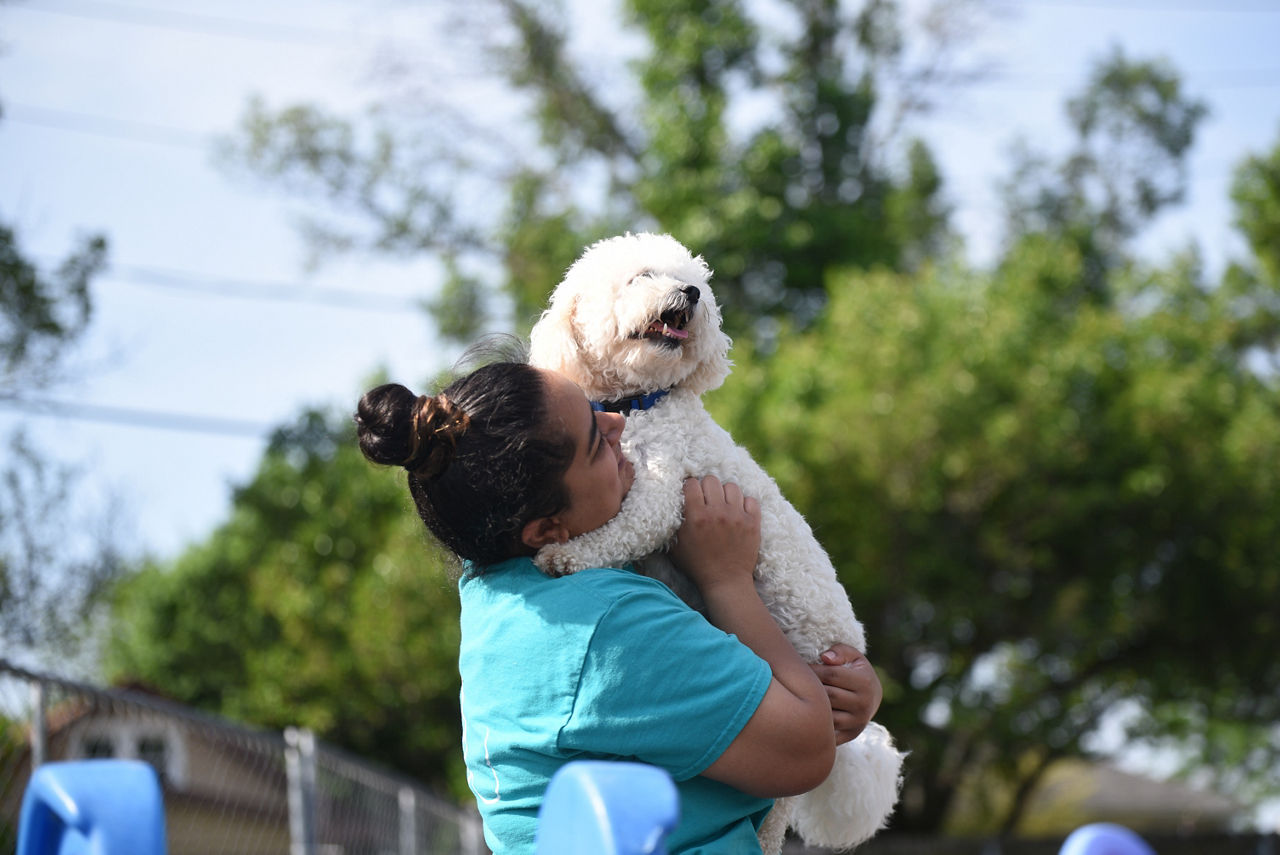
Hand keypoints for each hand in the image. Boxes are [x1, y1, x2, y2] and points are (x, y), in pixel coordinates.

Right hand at [669, 476, 760, 594]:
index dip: (689, 488)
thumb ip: (671, 523)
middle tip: (706, 499)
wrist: (726, 581)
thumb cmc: (697, 565)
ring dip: (725, 494)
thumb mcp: (675, 546)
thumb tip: (668, 502)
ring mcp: (737, 516)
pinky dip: (744, 503)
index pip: (691, 484)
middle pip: (711, 480)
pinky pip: (750, 499)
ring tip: (722, 504)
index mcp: (696, 516)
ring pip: (731, 486)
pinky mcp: (753, 522)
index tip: (691, 495)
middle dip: (706, 487)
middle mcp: (717, 512)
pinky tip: (737, 512)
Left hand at [810, 644, 882, 744]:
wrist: (872, 697)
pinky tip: (806, 716)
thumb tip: (824, 658)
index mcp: (865, 682)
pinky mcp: (851, 735)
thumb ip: (840, 651)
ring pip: (827, 715)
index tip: (801, 667)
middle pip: (828, 695)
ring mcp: (858, 722)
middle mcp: (864, 704)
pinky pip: (829, 732)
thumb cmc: (856, 671)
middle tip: (795, 682)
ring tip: (800, 698)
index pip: (831, 675)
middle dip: (810, 687)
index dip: (813, 669)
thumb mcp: (853, 656)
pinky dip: (816, 726)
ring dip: (811, 707)